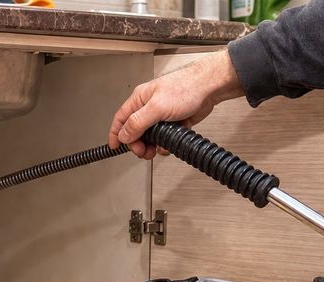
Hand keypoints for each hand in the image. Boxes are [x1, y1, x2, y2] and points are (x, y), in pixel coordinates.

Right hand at [108, 50, 243, 158]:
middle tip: (143, 152)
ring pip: (150, 137)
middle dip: (138, 144)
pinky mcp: (173, 122)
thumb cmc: (185, 88)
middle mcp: (148, 107)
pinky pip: (165, 138)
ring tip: (158, 149)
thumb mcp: (157, 107)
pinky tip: (171, 143)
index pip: (121, 118)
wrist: (209, 88)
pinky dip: (167, 144)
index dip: (116, 134)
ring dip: (153, 146)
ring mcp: (161, 116)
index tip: (115, 146)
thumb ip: (138, 122)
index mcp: (140, 100)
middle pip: (135, 131)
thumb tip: (124, 134)